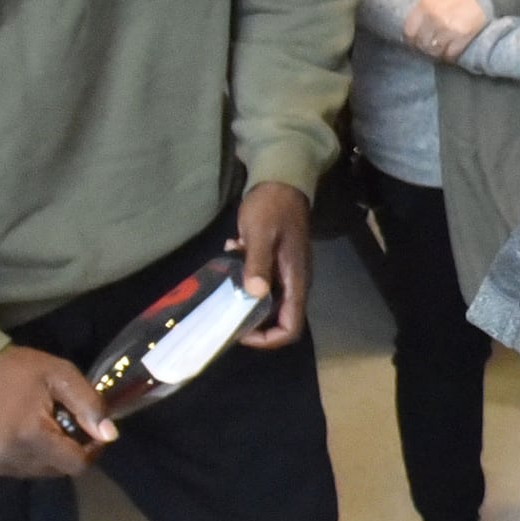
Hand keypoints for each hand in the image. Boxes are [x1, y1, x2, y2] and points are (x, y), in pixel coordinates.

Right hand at [0, 345, 111, 477]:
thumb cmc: (14, 369)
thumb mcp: (59, 374)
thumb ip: (89, 404)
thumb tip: (109, 435)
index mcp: (32, 436)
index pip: (76, 465)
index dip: (91, 452)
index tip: (91, 434)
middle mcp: (9, 457)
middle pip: (56, 470)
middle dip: (66, 452)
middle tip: (62, 426)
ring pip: (33, 472)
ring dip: (43, 456)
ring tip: (37, 429)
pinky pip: (10, 469)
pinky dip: (20, 456)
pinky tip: (15, 434)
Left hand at [232, 182, 312, 346]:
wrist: (282, 181)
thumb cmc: (273, 207)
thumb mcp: (260, 234)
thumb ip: (258, 264)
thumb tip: (254, 295)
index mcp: (295, 281)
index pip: (291, 327)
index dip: (267, 338)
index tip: (240, 332)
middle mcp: (293, 283)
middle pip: (278, 320)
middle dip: (250, 321)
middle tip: (224, 311)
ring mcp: (285, 273)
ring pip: (266, 302)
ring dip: (244, 295)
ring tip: (226, 275)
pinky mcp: (275, 263)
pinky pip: (259, 281)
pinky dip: (243, 275)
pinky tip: (232, 251)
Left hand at [404, 0, 490, 61]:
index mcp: (425, 5)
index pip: (409, 31)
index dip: (409, 38)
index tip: (412, 40)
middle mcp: (435, 19)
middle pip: (421, 43)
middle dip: (421, 46)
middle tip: (424, 46)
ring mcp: (450, 30)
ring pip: (434, 51)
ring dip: (434, 53)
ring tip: (435, 50)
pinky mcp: (463, 37)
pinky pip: (450, 54)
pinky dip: (448, 56)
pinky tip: (448, 52)